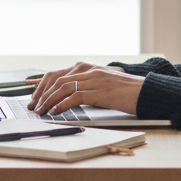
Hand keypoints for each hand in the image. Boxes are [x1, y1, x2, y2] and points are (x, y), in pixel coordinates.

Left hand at [27, 62, 143, 115]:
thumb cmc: (128, 92)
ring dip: (48, 100)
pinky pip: (75, 97)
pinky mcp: (100, 91)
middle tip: (33, 106)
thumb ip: (89, 87)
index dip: (42, 85)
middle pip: (56, 79)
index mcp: (89, 68)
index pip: (58, 74)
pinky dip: (62, 105)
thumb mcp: (105, 85)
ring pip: (62, 87)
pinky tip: (55, 112)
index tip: (35, 97)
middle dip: (41, 94)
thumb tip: (70, 99)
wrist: (147, 92)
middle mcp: (89, 71)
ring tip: (40, 111)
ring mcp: (95, 80)